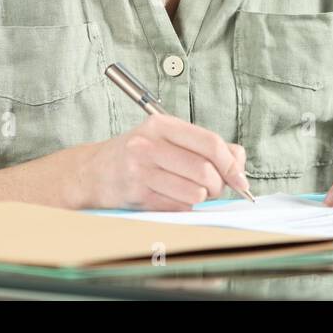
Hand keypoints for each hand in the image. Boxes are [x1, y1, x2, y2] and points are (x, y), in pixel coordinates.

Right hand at [74, 115, 249, 210]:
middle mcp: (149, 145)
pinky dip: (184, 207)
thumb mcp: (166, 138)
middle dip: (218, 185)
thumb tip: (239, 160)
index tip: (241, 179)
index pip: (210, 143)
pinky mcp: (137, 195)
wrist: (92, 172)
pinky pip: (178, 207)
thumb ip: (204, 146)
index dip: (232, 164)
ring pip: (195, 192)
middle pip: (205, 170)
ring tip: (192, 192)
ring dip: (201, 198)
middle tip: (214, 188)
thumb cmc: (136, 155)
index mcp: (162, 125)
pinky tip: (173, 198)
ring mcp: (141, 170)